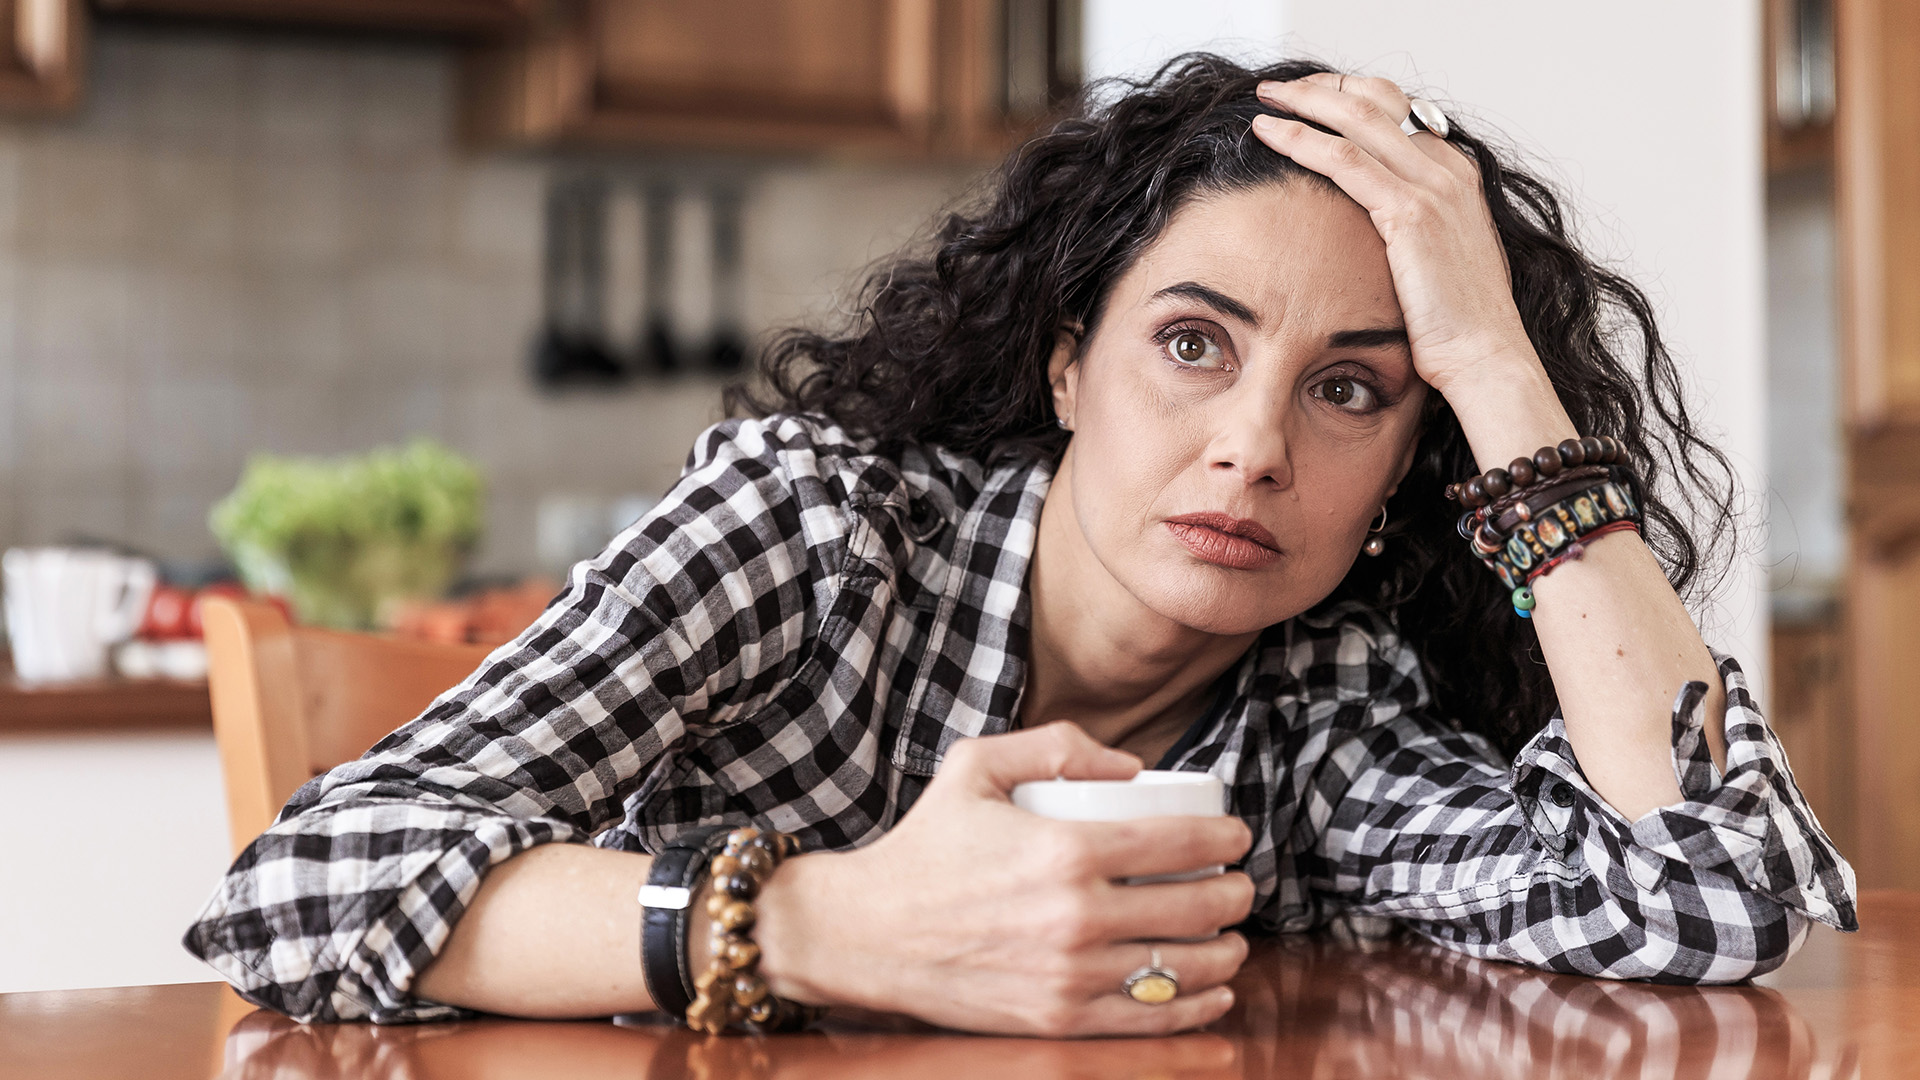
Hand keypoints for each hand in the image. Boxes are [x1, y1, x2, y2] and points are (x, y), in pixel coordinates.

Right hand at [754, 721, 1255, 1036]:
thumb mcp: (976, 765)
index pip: (1180, 842)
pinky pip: (1149, 1019)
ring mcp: (1069, 976)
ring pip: (1183, 969)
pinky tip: (1213, 991)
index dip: (1226, 839)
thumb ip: (1055, 746)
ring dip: (1226, 952)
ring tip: (1230, 937)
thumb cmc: (924, 846)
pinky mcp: (1057, 1019)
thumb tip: (1133, 767)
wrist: (866, 933)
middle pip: (1196, 908)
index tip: (1236, 837)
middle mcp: (1075, 917)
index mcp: (1063, 849)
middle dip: (1236, 894)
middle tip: (1238, 884)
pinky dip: (1194, 1007)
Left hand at [1250, 74, 1576, 465]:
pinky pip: (1344, 160)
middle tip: (1278, 88)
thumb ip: (1414, 227)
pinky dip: (1301, 139)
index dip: (1349, 97)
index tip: (1310, 99)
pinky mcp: (1410, 213)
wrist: (1485, 356)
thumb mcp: (1438, 261)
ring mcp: (1433, 187)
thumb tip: (1377, 226)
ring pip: (1357, 121)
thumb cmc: (1456, 324)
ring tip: (1265, 99)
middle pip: (1377, 103)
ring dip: (1304, 103)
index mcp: (1457, 175)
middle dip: (1322, 88)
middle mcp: (1449, 170)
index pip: (1398, 112)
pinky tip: (1269, 134)